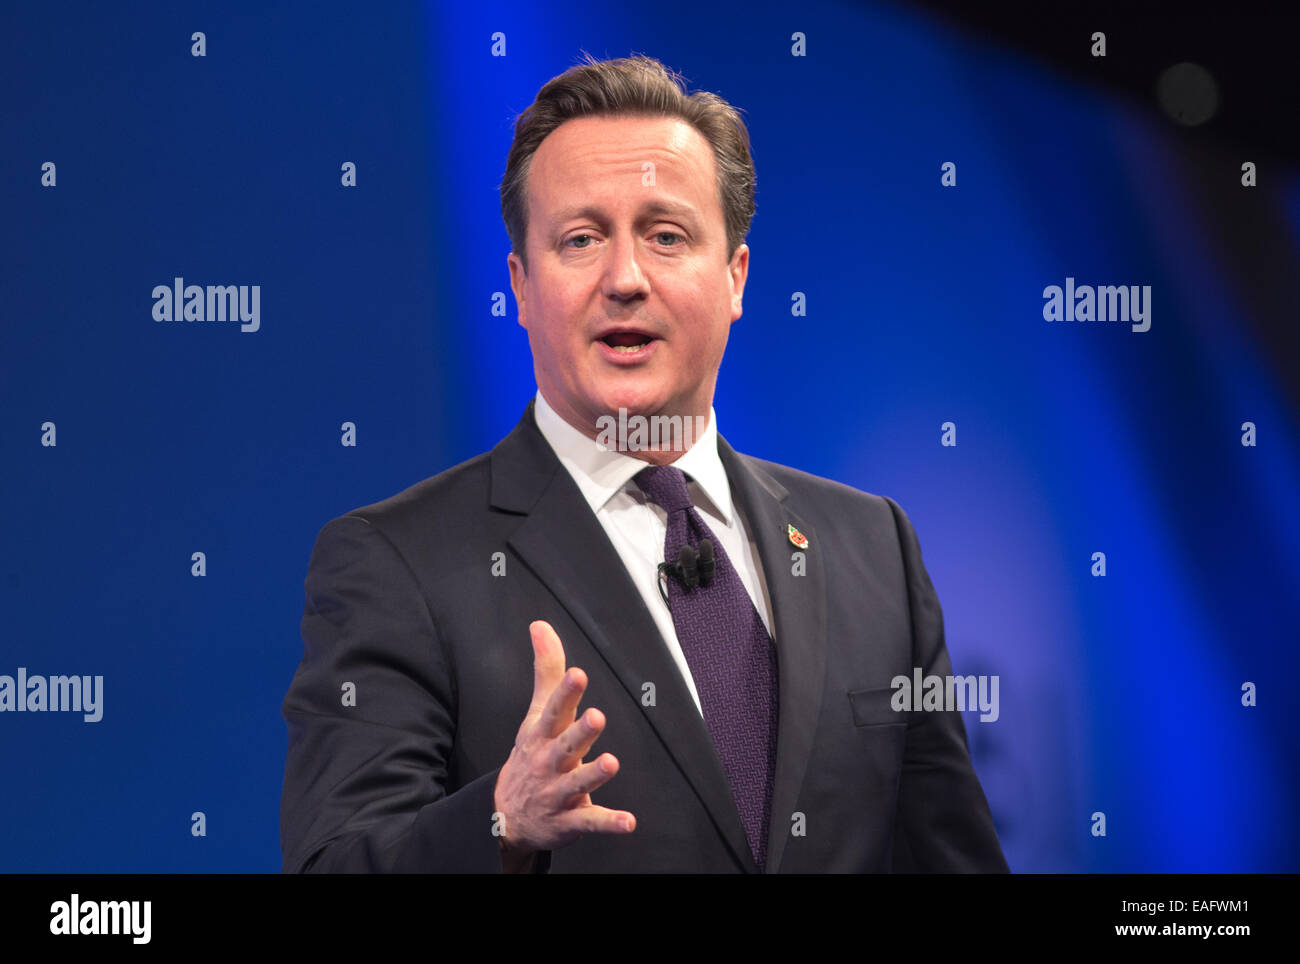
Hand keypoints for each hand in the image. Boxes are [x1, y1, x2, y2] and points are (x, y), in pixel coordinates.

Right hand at [493, 620, 635, 869]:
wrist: (505, 815)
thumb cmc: (530, 754)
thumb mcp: (536, 712)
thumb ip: (546, 670)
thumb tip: (541, 626)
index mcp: (543, 735)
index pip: (553, 710)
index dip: (565, 692)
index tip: (577, 674)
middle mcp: (549, 762)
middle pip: (565, 745)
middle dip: (579, 732)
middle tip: (597, 716)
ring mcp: (558, 793)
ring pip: (576, 782)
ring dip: (593, 774)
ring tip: (611, 763)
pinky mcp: (570, 820)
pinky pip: (590, 821)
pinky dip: (609, 822)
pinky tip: (629, 822)